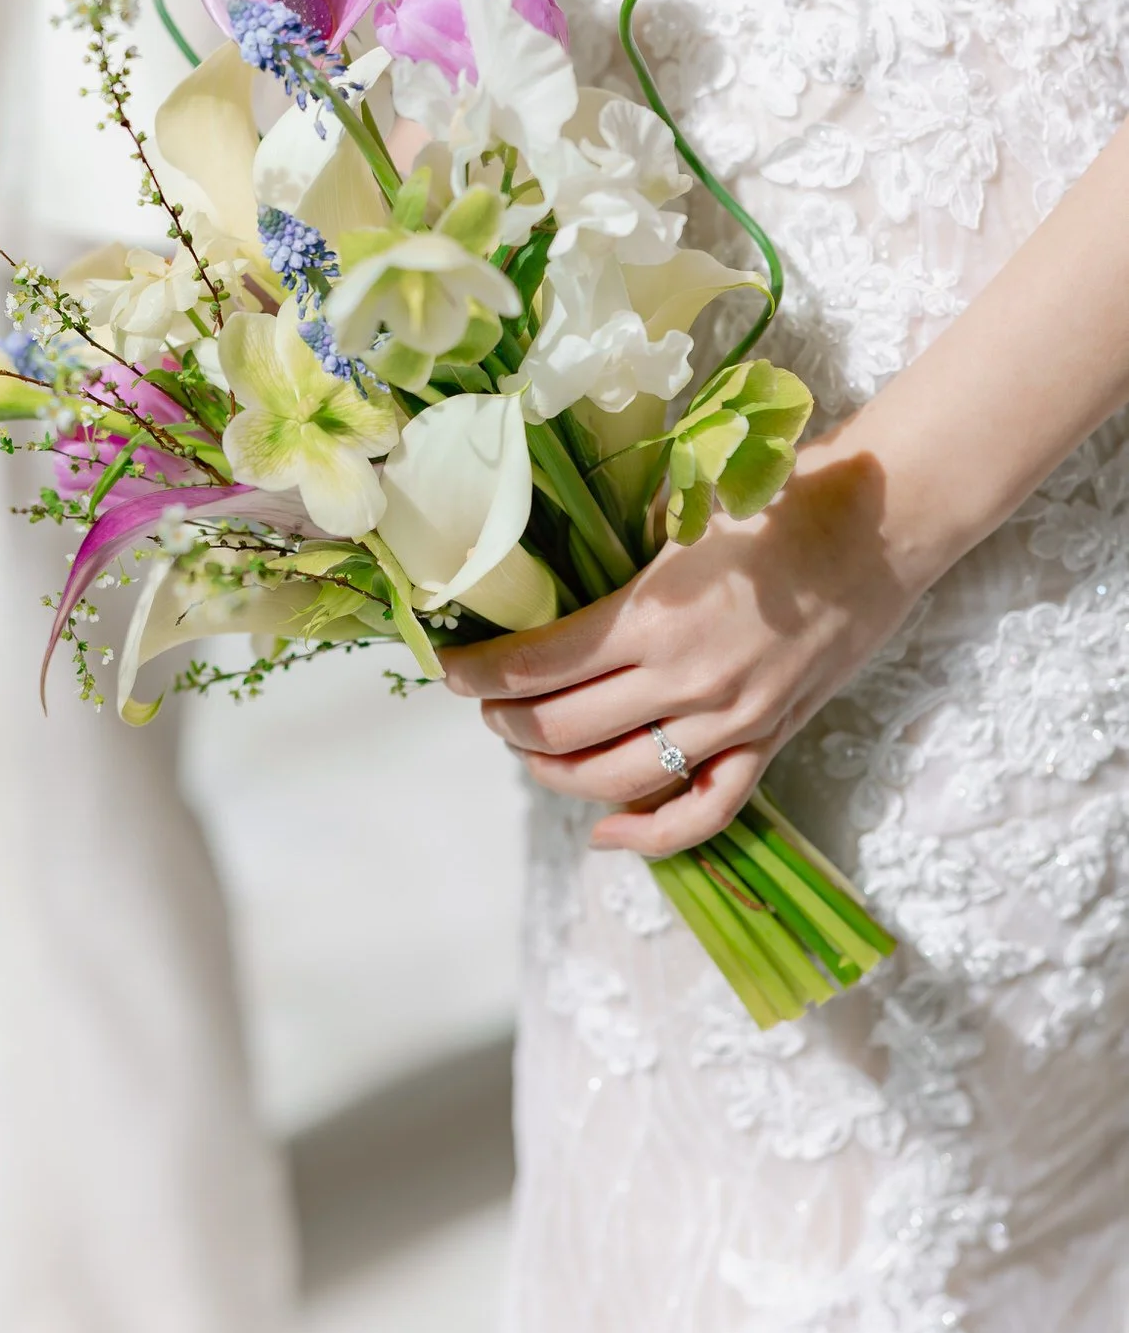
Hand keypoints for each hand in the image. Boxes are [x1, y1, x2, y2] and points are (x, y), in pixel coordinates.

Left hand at [442, 435, 934, 855]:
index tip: (449, 669)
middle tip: (484, 703)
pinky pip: (702, 812)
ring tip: (527, 748)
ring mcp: (731, 721)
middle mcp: (686, 682)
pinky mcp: (771, 740)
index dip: (479, 675)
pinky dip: (647, 836)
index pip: (535, 667)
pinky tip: (604, 831)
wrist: (883, 520)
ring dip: (554, 773)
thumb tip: (552, 583)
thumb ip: (621, 560)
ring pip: (616, 780)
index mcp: (655, 617)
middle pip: (561, 732)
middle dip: (505, 723)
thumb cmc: (781, 496)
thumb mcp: (683, 512)